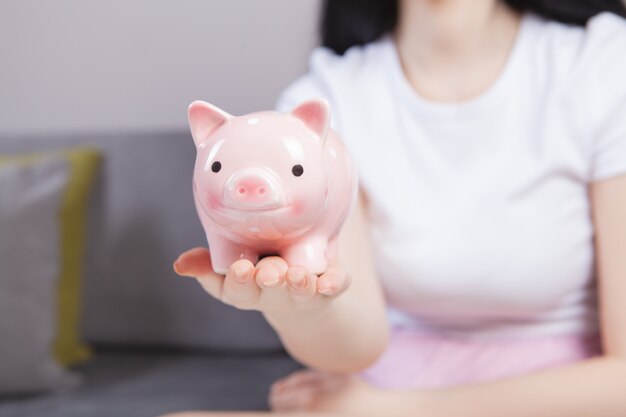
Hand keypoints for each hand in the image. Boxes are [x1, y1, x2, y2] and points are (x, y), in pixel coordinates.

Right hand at [173, 247, 350, 314]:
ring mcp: (303, 292)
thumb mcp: (232, 263)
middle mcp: (274, 294)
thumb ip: (207, 263)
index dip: (238, 282)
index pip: (236, 291)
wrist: (302, 288)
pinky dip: (334, 284)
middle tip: (269, 273)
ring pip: (301, 292)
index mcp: (246, 289)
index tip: (239, 269)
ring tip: (298, 276)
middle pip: (269, 291)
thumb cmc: (259, 266)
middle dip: (269, 282)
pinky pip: (335, 285)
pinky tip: (331, 283)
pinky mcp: (329, 285)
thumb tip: (180, 264)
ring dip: (300, 286)